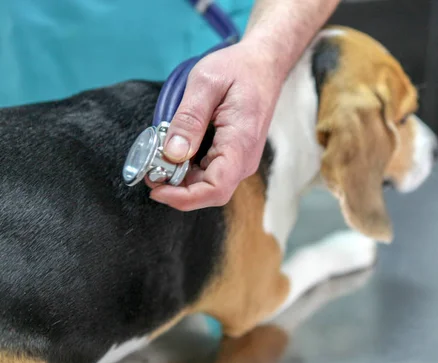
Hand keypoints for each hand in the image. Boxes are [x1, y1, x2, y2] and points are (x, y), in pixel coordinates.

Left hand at [147, 40, 285, 210]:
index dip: (183, 197)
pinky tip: (174, 152)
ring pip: (208, 186)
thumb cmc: (237, 68)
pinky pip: (210, 175)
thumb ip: (188, 119)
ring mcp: (241, 161)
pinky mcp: (235, 158)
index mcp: (240, 143)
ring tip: (158, 158)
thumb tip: (172, 153)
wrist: (263, 64)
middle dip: (176, 189)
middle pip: (209, 192)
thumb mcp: (205, 83)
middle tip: (149, 169)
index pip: (215, 188)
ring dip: (180, 180)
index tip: (155, 189)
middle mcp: (244, 160)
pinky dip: (188, 170)